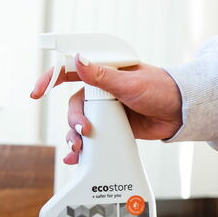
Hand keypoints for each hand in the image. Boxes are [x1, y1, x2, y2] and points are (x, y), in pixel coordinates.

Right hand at [31, 54, 182, 163]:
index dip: (50, 79)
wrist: (180, 113)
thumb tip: (77, 59)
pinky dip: (82, 148)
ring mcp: (106, 110)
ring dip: (74, 136)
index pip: (70, 71)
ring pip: (79, 123)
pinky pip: (91, 137)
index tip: (37, 92)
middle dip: (72, 120)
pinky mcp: (111, 128)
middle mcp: (101, 91)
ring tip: (78, 148)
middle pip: (73, 105)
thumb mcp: (130, 82)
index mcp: (103, 72)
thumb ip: (102, 75)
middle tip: (83, 131)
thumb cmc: (160, 89)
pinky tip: (77, 156)